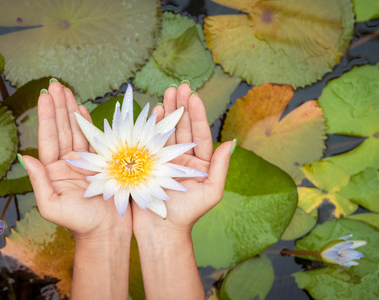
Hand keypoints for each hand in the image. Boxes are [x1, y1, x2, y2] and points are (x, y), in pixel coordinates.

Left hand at [20, 81, 131, 236]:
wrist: (107, 231)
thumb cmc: (79, 223)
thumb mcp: (52, 206)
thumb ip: (38, 181)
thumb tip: (24, 156)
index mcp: (54, 171)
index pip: (48, 138)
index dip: (46, 116)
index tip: (44, 96)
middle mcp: (68, 162)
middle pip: (61, 129)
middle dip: (58, 106)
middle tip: (55, 84)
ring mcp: (85, 161)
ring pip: (76, 130)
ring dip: (71, 110)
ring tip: (66, 90)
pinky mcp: (102, 162)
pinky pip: (94, 139)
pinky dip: (88, 123)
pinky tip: (82, 108)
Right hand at [133, 82, 233, 234]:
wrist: (161, 229)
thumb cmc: (188, 214)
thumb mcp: (211, 192)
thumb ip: (221, 167)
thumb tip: (231, 141)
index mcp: (199, 163)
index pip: (199, 133)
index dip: (197, 114)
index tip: (194, 96)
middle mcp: (182, 157)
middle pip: (182, 127)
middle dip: (181, 106)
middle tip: (179, 87)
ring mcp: (164, 159)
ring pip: (167, 130)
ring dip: (167, 111)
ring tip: (167, 93)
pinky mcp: (147, 162)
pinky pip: (150, 140)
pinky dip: (152, 125)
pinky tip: (153, 111)